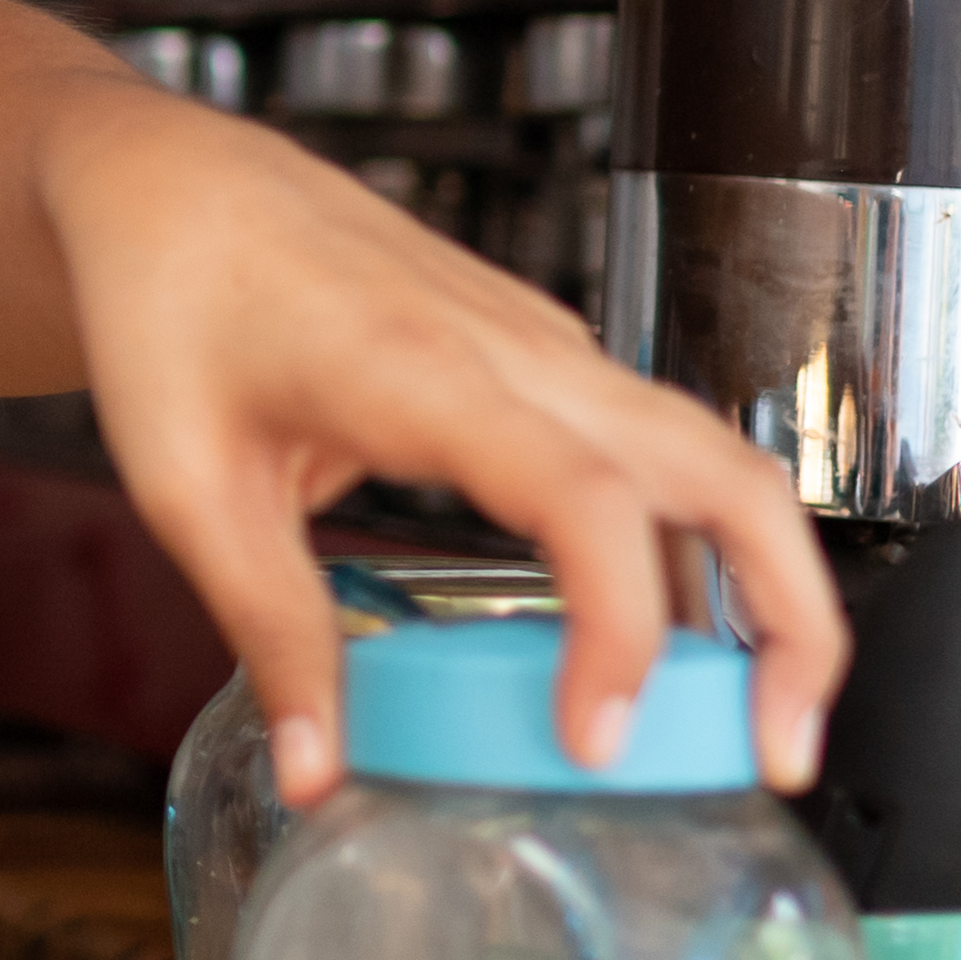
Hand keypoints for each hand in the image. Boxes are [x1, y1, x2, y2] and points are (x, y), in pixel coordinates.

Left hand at [20, 63, 845, 803]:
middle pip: (726, 472)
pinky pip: (661, 450)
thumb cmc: (169, 304)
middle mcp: (519, 350)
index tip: (597, 742)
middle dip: (791, 618)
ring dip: (766, 587)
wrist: (170, 186)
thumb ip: (268, 629)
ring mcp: (548, 345)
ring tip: (749, 726)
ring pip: (717, 458)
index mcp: (422, 370)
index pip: (585, 499)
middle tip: (778, 755)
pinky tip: (668, 642)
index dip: (618, 626)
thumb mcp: (187, 486)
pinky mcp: (549, 357)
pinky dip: (700, 548)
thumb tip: (315, 773)